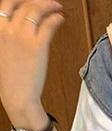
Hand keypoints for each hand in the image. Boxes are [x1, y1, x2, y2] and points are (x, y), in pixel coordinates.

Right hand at [0, 0, 63, 117]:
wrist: (17, 95)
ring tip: (58, 7)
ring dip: (49, 5)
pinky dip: (56, 18)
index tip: (31, 0)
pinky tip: (60, 19)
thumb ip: (10, 35)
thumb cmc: (12, 77)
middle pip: (24, 3)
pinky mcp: (38, 46)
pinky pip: (49, 25)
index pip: (6, 3)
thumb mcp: (3, 50)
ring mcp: (23, 36)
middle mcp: (8, 29)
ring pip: (36, 10)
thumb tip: (23, 25)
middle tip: (49, 2)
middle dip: (39, 0)